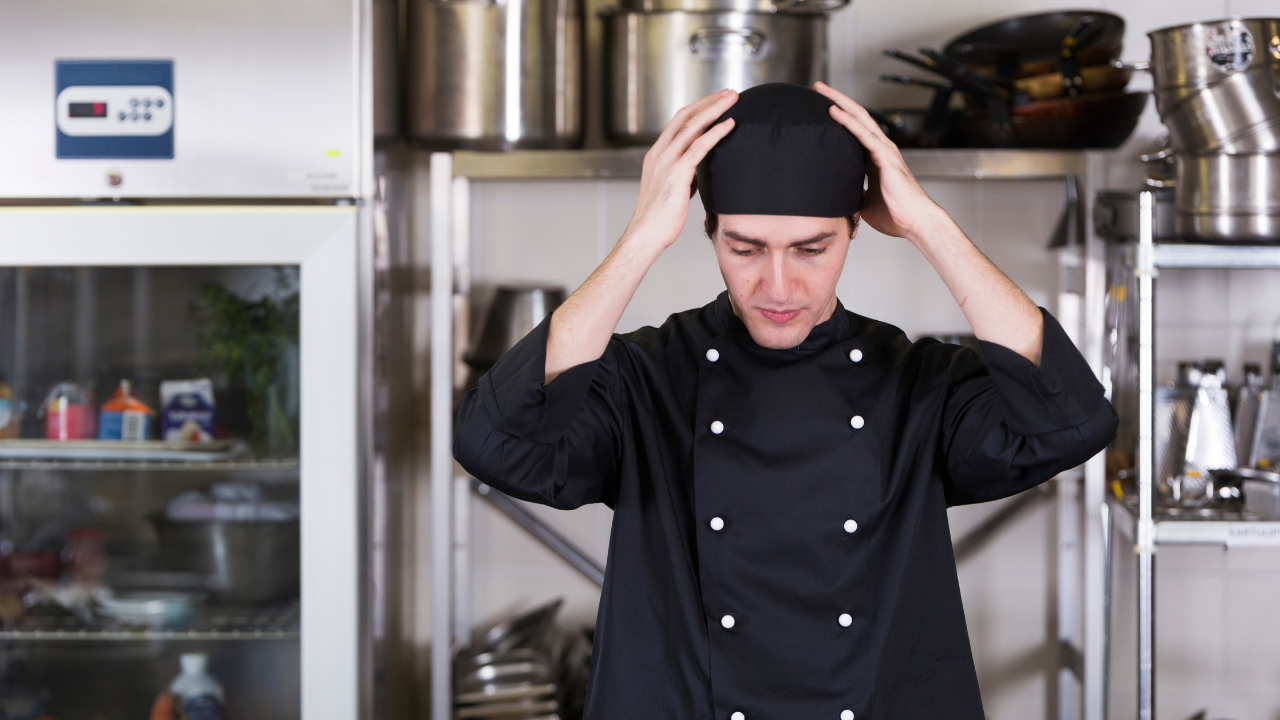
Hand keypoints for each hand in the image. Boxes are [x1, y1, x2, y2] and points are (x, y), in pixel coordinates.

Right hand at [623, 89, 737, 250]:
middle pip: (686, 117)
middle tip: (729, 93)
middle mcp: (659, 153)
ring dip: (715, 110)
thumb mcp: (671, 189)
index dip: (698, 108)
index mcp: (656, 155)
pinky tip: (729, 125)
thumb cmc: (659, 219)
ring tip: (733, 100)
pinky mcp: (676, 173)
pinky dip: (716, 133)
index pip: (677, 122)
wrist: (646, 235)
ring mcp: (666, 162)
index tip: (716, 101)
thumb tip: (699, 171)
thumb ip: (684, 175)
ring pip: (693, 126)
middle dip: (709, 102)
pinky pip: (699, 147)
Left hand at [814, 82, 945, 241]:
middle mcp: (879, 149)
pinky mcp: (885, 156)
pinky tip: (834, 111)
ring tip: (821, 91)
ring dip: (840, 102)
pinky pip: (864, 134)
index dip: (838, 119)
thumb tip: (836, 197)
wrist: (914, 222)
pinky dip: (848, 122)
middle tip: (818, 88)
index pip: (853, 132)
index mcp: (874, 159)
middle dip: (836, 101)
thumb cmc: (895, 215)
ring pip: (859, 118)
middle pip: (856, 117)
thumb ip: (853, 194)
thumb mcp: (864, 202)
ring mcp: (883, 150)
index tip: (818, 110)